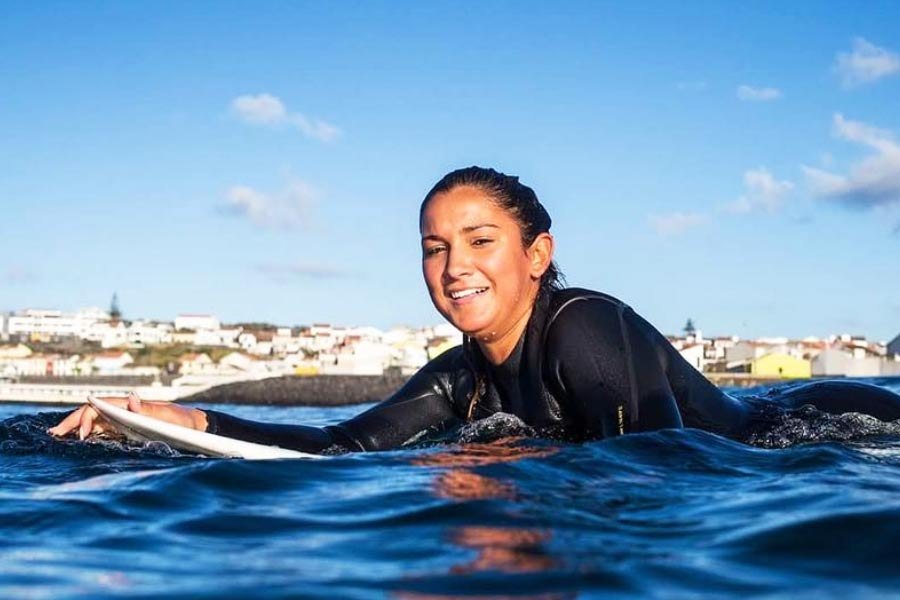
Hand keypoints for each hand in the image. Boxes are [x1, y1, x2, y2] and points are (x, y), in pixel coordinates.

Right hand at [47, 392, 207, 439]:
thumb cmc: (181, 421)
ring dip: (76, 427)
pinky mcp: (127, 429)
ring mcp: (124, 420)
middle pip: (92, 413)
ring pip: (94, 421)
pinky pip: (102, 430)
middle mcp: (124, 410)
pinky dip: (88, 433)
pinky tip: (78, 439)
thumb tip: (131, 397)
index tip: (79, 434)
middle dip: (72, 422)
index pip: (101, 408)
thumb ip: (148, 410)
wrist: (193, 425)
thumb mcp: (167, 417)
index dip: (87, 418)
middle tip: (54, 434)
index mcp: (130, 405)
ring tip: (58, 436)